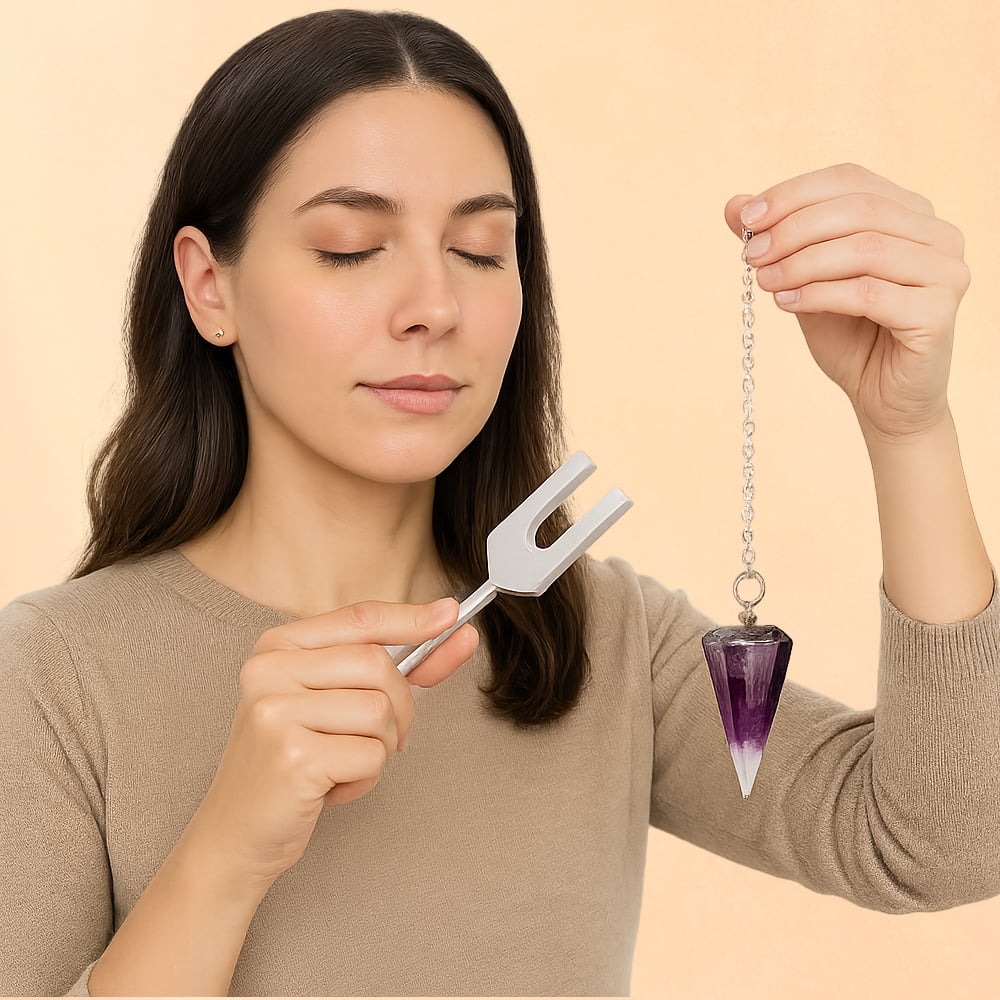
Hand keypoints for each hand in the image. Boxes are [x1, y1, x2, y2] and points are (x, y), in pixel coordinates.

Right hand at [183, 597, 476, 888]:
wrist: (235, 833)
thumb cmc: (290, 762)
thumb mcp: (330, 701)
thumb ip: (389, 667)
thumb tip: (455, 633)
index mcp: (278, 646)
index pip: (359, 619)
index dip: (411, 617)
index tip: (449, 614)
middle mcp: (270, 670)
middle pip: (377, 665)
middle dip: (400, 707)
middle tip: (381, 738)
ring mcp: (276, 713)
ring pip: (379, 711)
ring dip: (380, 747)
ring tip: (341, 763)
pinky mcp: (291, 758)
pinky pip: (370, 755)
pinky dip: (365, 778)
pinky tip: (330, 788)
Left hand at [724, 163, 970, 440]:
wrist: (881, 399)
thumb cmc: (848, 336)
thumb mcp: (803, 280)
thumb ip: (776, 241)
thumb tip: (732, 204)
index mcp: (910, 213)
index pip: (851, 179)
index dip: (794, 194)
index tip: (745, 218)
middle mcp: (938, 234)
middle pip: (859, 208)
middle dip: (794, 229)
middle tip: (751, 255)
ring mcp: (945, 272)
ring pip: (864, 248)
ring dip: (802, 262)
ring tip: (765, 282)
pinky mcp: (937, 313)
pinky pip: (869, 293)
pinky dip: (819, 295)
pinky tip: (787, 304)